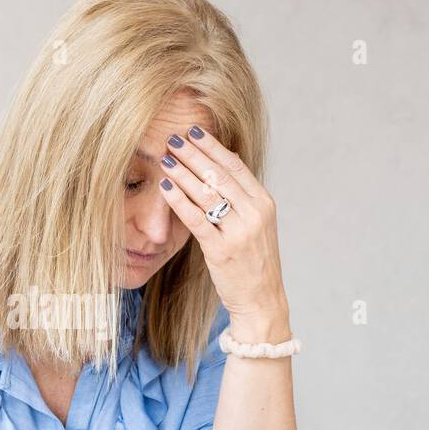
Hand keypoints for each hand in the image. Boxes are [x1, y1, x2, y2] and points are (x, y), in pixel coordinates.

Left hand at [158, 126, 290, 339]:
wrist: (261, 299)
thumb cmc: (254, 260)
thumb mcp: (256, 224)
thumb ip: (242, 197)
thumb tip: (220, 165)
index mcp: (264, 203)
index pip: (235, 166)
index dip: (213, 146)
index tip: (194, 131)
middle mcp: (254, 214)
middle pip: (218, 175)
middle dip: (193, 154)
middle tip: (172, 138)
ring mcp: (239, 232)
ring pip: (206, 193)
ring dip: (182, 172)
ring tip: (164, 158)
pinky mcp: (221, 250)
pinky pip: (196, 219)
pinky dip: (178, 200)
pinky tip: (164, 187)